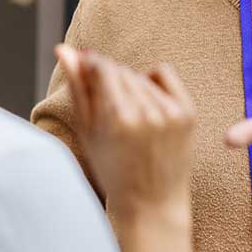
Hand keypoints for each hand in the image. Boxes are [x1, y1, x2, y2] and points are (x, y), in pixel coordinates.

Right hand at [57, 46, 193, 214]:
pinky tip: (146, 102)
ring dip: (129, 84)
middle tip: (106, 107)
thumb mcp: (88, 131)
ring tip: (126, 115)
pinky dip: (152, 81)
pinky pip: (163, 74)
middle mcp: (146, 113)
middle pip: (120, 70)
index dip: (91, 64)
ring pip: (140, 74)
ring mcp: (170, 113)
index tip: (86, 68)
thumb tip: (64, 49)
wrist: (151, 202)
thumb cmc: (112, 168)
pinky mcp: (188, 112)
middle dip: (108, 78)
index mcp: (118, 118)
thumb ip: (78, 87)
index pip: (102, 67)